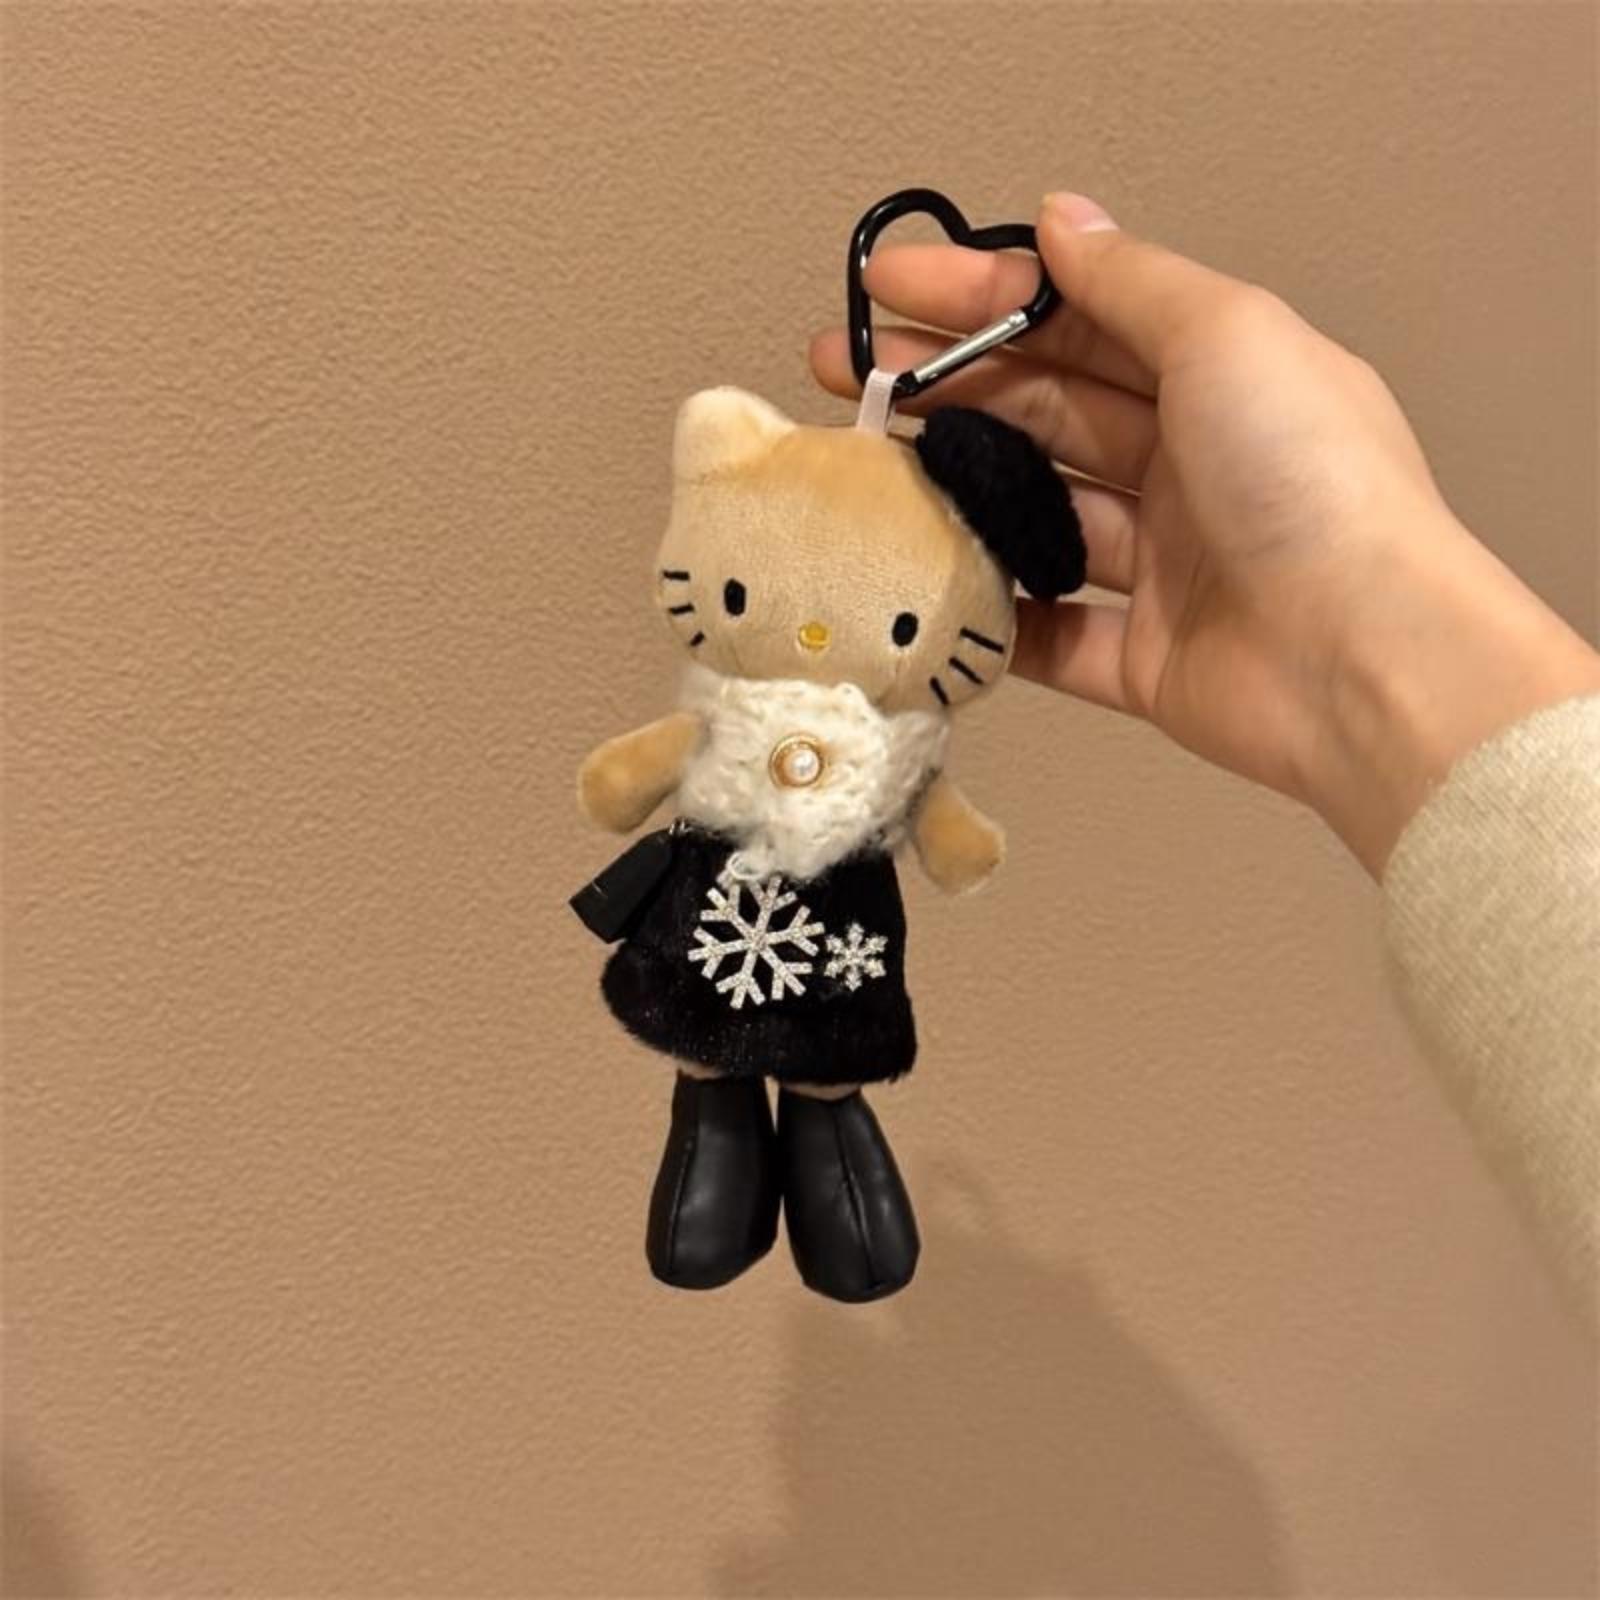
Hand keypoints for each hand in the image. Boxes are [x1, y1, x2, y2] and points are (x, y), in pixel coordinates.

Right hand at [811, 193, 1599, 875]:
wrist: (1359, 660)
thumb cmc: (1302, 476)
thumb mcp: (1225, 337)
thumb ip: (1129, 285)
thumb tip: (1059, 217)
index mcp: (1220, 378)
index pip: (1079, 319)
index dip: (980, 295)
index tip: (884, 288)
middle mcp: (1190, 467)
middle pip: (1046, 412)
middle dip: (944, 382)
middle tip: (841, 371)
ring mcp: (1163, 569)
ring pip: (1037, 517)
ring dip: (955, 489)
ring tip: (861, 468)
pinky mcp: (1140, 662)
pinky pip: (1048, 633)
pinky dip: (993, 615)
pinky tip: (919, 582)